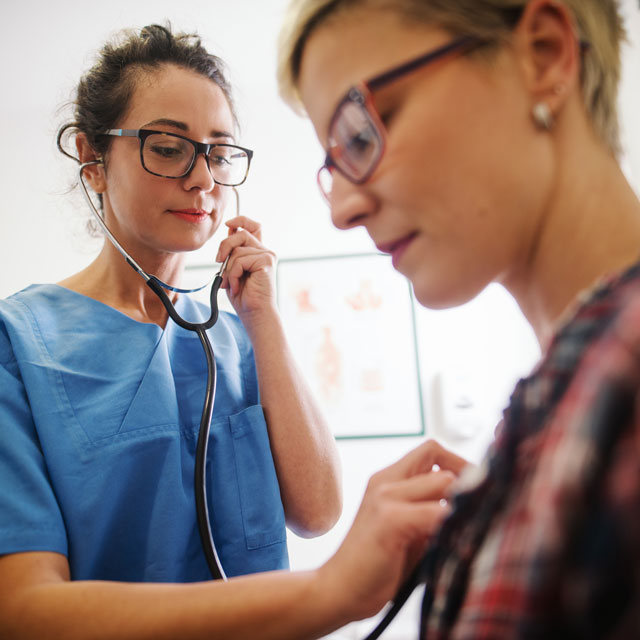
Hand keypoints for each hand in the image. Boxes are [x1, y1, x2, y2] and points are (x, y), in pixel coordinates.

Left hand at [215, 216, 276, 320]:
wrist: (255, 314)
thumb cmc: (244, 297)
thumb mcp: (233, 270)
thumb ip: (233, 252)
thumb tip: (229, 231)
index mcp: (257, 252)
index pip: (253, 227)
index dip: (241, 220)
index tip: (228, 224)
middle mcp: (265, 252)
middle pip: (241, 233)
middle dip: (224, 245)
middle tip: (218, 261)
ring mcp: (267, 256)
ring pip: (238, 249)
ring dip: (228, 268)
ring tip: (232, 283)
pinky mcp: (267, 261)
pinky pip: (240, 260)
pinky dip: (233, 274)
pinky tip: (238, 286)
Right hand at [319, 440, 469, 621]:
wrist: (340, 590)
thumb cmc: (379, 564)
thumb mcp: (409, 528)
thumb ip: (431, 508)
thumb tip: (474, 501)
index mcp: (389, 479)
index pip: (432, 449)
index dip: (458, 463)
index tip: (473, 491)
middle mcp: (386, 481)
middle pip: (438, 457)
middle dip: (465, 482)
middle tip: (475, 511)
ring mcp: (386, 497)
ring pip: (443, 481)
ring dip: (460, 505)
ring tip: (463, 530)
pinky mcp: (390, 520)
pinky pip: (436, 512)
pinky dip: (452, 525)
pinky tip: (452, 544)